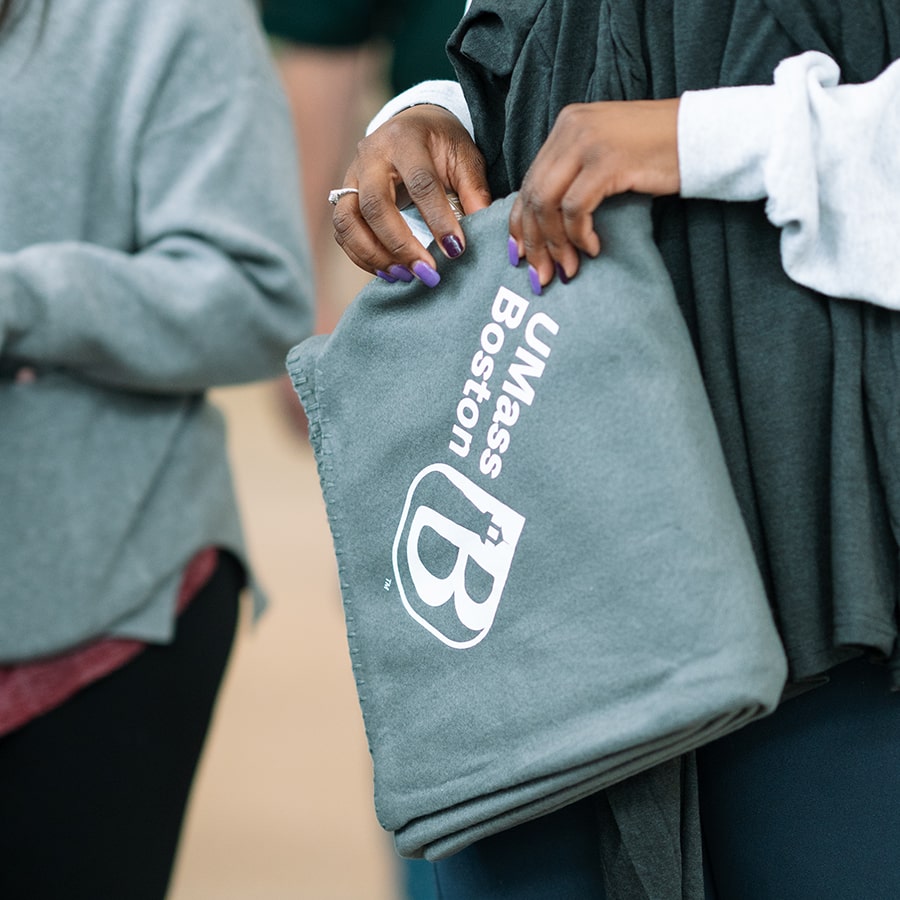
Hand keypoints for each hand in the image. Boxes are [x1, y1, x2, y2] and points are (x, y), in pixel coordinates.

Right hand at [332, 105, 491, 285]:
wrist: (410, 126)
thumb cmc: (440, 145)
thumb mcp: (464, 158)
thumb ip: (474, 192)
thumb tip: (483, 228)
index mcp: (405, 140)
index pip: (420, 183)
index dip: (438, 219)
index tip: (455, 250)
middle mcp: (371, 156)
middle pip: (375, 205)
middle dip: (401, 245)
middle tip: (427, 272)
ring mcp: (351, 177)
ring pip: (348, 221)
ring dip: (375, 255)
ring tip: (404, 276)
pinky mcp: (343, 197)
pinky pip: (342, 232)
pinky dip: (362, 257)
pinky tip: (389, 272)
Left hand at [509, 99, 680, 291]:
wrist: (704, 135)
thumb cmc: (661, 151)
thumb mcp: (608, 154)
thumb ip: (576, 174)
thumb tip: (548, 221)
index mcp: (567, 125)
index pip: (530, 179)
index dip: (521, 221)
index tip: (521, 253)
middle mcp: (571, 129)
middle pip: (534, 194)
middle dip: (535, 241)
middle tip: (540, 273)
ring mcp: (587, 142)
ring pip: (548, 203)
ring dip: (555, 244)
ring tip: (567, 269)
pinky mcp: (606, 162)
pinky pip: (576, 208)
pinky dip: (579, 235)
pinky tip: (593, 249)